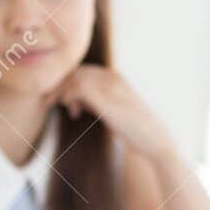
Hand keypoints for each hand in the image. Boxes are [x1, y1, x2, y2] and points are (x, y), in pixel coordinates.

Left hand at [51, 64, 176, 164]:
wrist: (156, 139)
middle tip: (52, 103)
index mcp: (113, 77)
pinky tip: (74, 113)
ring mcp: (110, 87)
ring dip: (62, 93)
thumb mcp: (112, 110)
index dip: (65, 83)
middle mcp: (111, 77)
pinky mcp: (107, 100)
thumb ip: (95, 102)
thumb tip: (77, 102)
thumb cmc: (135, 128)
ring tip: (68, 111)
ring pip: (74, 78)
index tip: (60, 101)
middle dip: (59, 87)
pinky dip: (68, 98)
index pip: (81, 70)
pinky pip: (78, 88)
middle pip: (74, 71)